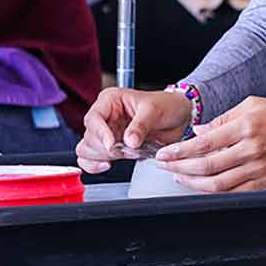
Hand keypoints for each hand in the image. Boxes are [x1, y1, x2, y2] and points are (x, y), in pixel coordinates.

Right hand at [75, 88, 191, 173]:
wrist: (179, 117)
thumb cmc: (166, 105)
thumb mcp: (154, 110)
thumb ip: (140, 125)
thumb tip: (129, 141)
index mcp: (111, 100)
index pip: (94, 117)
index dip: (100, 133)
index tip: (112, 145)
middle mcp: (105, 116)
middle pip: (89, 136)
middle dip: (106, 148)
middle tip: (125, 150)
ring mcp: (106, 132)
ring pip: (86, 148)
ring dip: (102, 156)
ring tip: (124, 155)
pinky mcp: (110, 147)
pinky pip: (90, 158)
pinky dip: (95, 165)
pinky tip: (107, 165)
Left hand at [153, 96, 265, 192]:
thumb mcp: (253, 105)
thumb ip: (223, 119)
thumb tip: (199, 132)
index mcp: (245, 127)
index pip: (203, 143)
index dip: (179, 151)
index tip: (165, 153)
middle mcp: (250, 150)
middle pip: (205, 166)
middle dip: (179, 168)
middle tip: (164, 166)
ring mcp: (257, 169)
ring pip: (216, 184)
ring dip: (192, 183)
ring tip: (178, 177)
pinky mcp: (264, 183)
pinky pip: (232, 192)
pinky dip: (213, 191)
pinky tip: (201, 186)